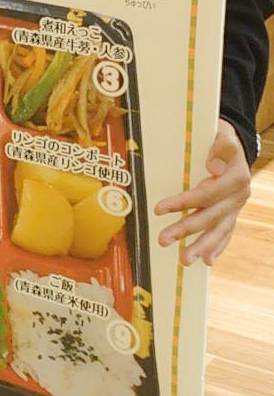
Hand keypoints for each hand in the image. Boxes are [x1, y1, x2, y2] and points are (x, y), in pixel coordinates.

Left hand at [155, 118, 251, 265]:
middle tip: (162, 240)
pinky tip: (207, 262)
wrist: (237, 145)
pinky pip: (226, 232)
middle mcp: (238, 196)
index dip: (182, 202)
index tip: (157, 209)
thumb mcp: (222, 134)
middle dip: (185, 230)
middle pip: (209, 216)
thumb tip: (213, 166)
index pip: (206, 194)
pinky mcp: (232, 213)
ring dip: (201, 247)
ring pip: (219, 230)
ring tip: (183, 261)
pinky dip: (218, 247)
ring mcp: (236, 207)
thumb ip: (219, 147)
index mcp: (235, 178)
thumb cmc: (222, 137)